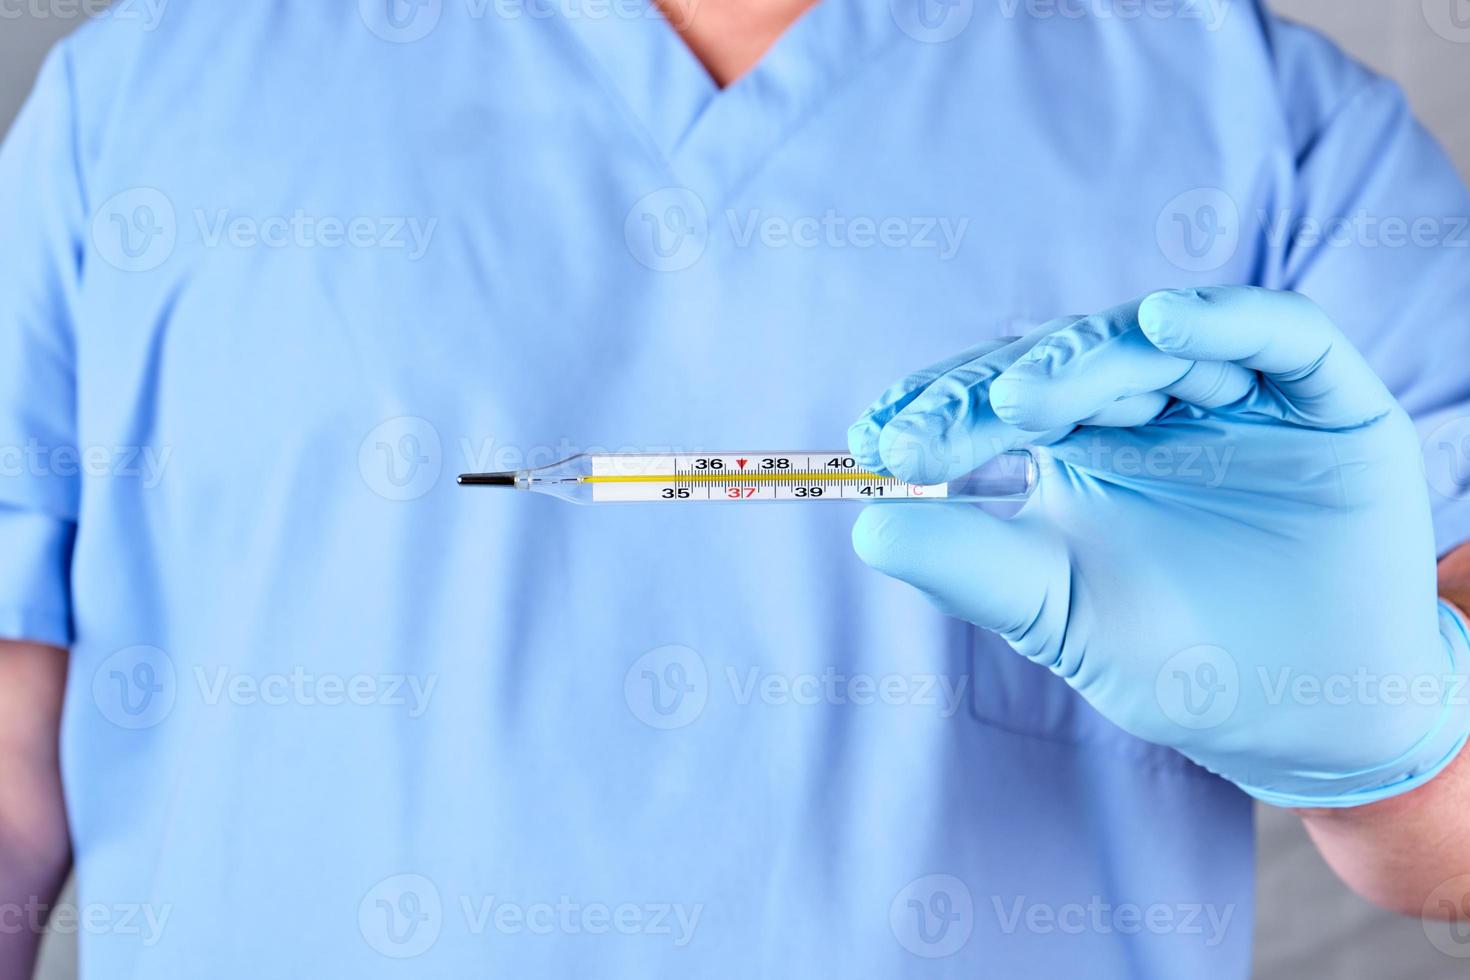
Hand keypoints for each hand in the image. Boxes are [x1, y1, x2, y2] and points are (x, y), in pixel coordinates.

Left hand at [848, 286, 1469, 806]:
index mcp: (1080, 443)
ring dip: (1085, 361)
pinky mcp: (1321, 395)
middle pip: (1065, 363)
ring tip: (1022, 397)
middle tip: (933, 430)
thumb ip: (970, 568)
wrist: (1305, 711)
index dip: (940, 411)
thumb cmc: (1175, 658)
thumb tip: (864, 530)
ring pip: (1151, 344)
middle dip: (995, 391)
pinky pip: (1276, 334)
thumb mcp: (1058, 611)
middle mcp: (1149, 404)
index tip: (876, 443)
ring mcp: (1235, 392)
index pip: (1000, 402)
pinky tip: (1162, 323)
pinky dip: (1223, 322)